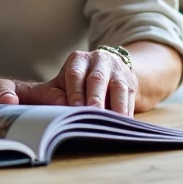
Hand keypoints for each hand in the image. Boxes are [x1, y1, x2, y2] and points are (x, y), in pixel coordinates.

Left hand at [21, 50, 137, 115]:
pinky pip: (129, 98)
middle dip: (95, 97)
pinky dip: (127, 111)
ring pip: (117, 87)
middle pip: (97, 79)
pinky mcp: (130, 84)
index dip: (75, 91)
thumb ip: (51, 93)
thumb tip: (57, 106)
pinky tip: (124, 124)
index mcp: (78, 60)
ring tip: (112, 122)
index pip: (75, 75)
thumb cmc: (79, 81)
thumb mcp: (62, 82)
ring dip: (115, 105)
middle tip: (93, 112)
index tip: (74, 107)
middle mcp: (99, 61)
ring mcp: (117, 72)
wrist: (109, 69)